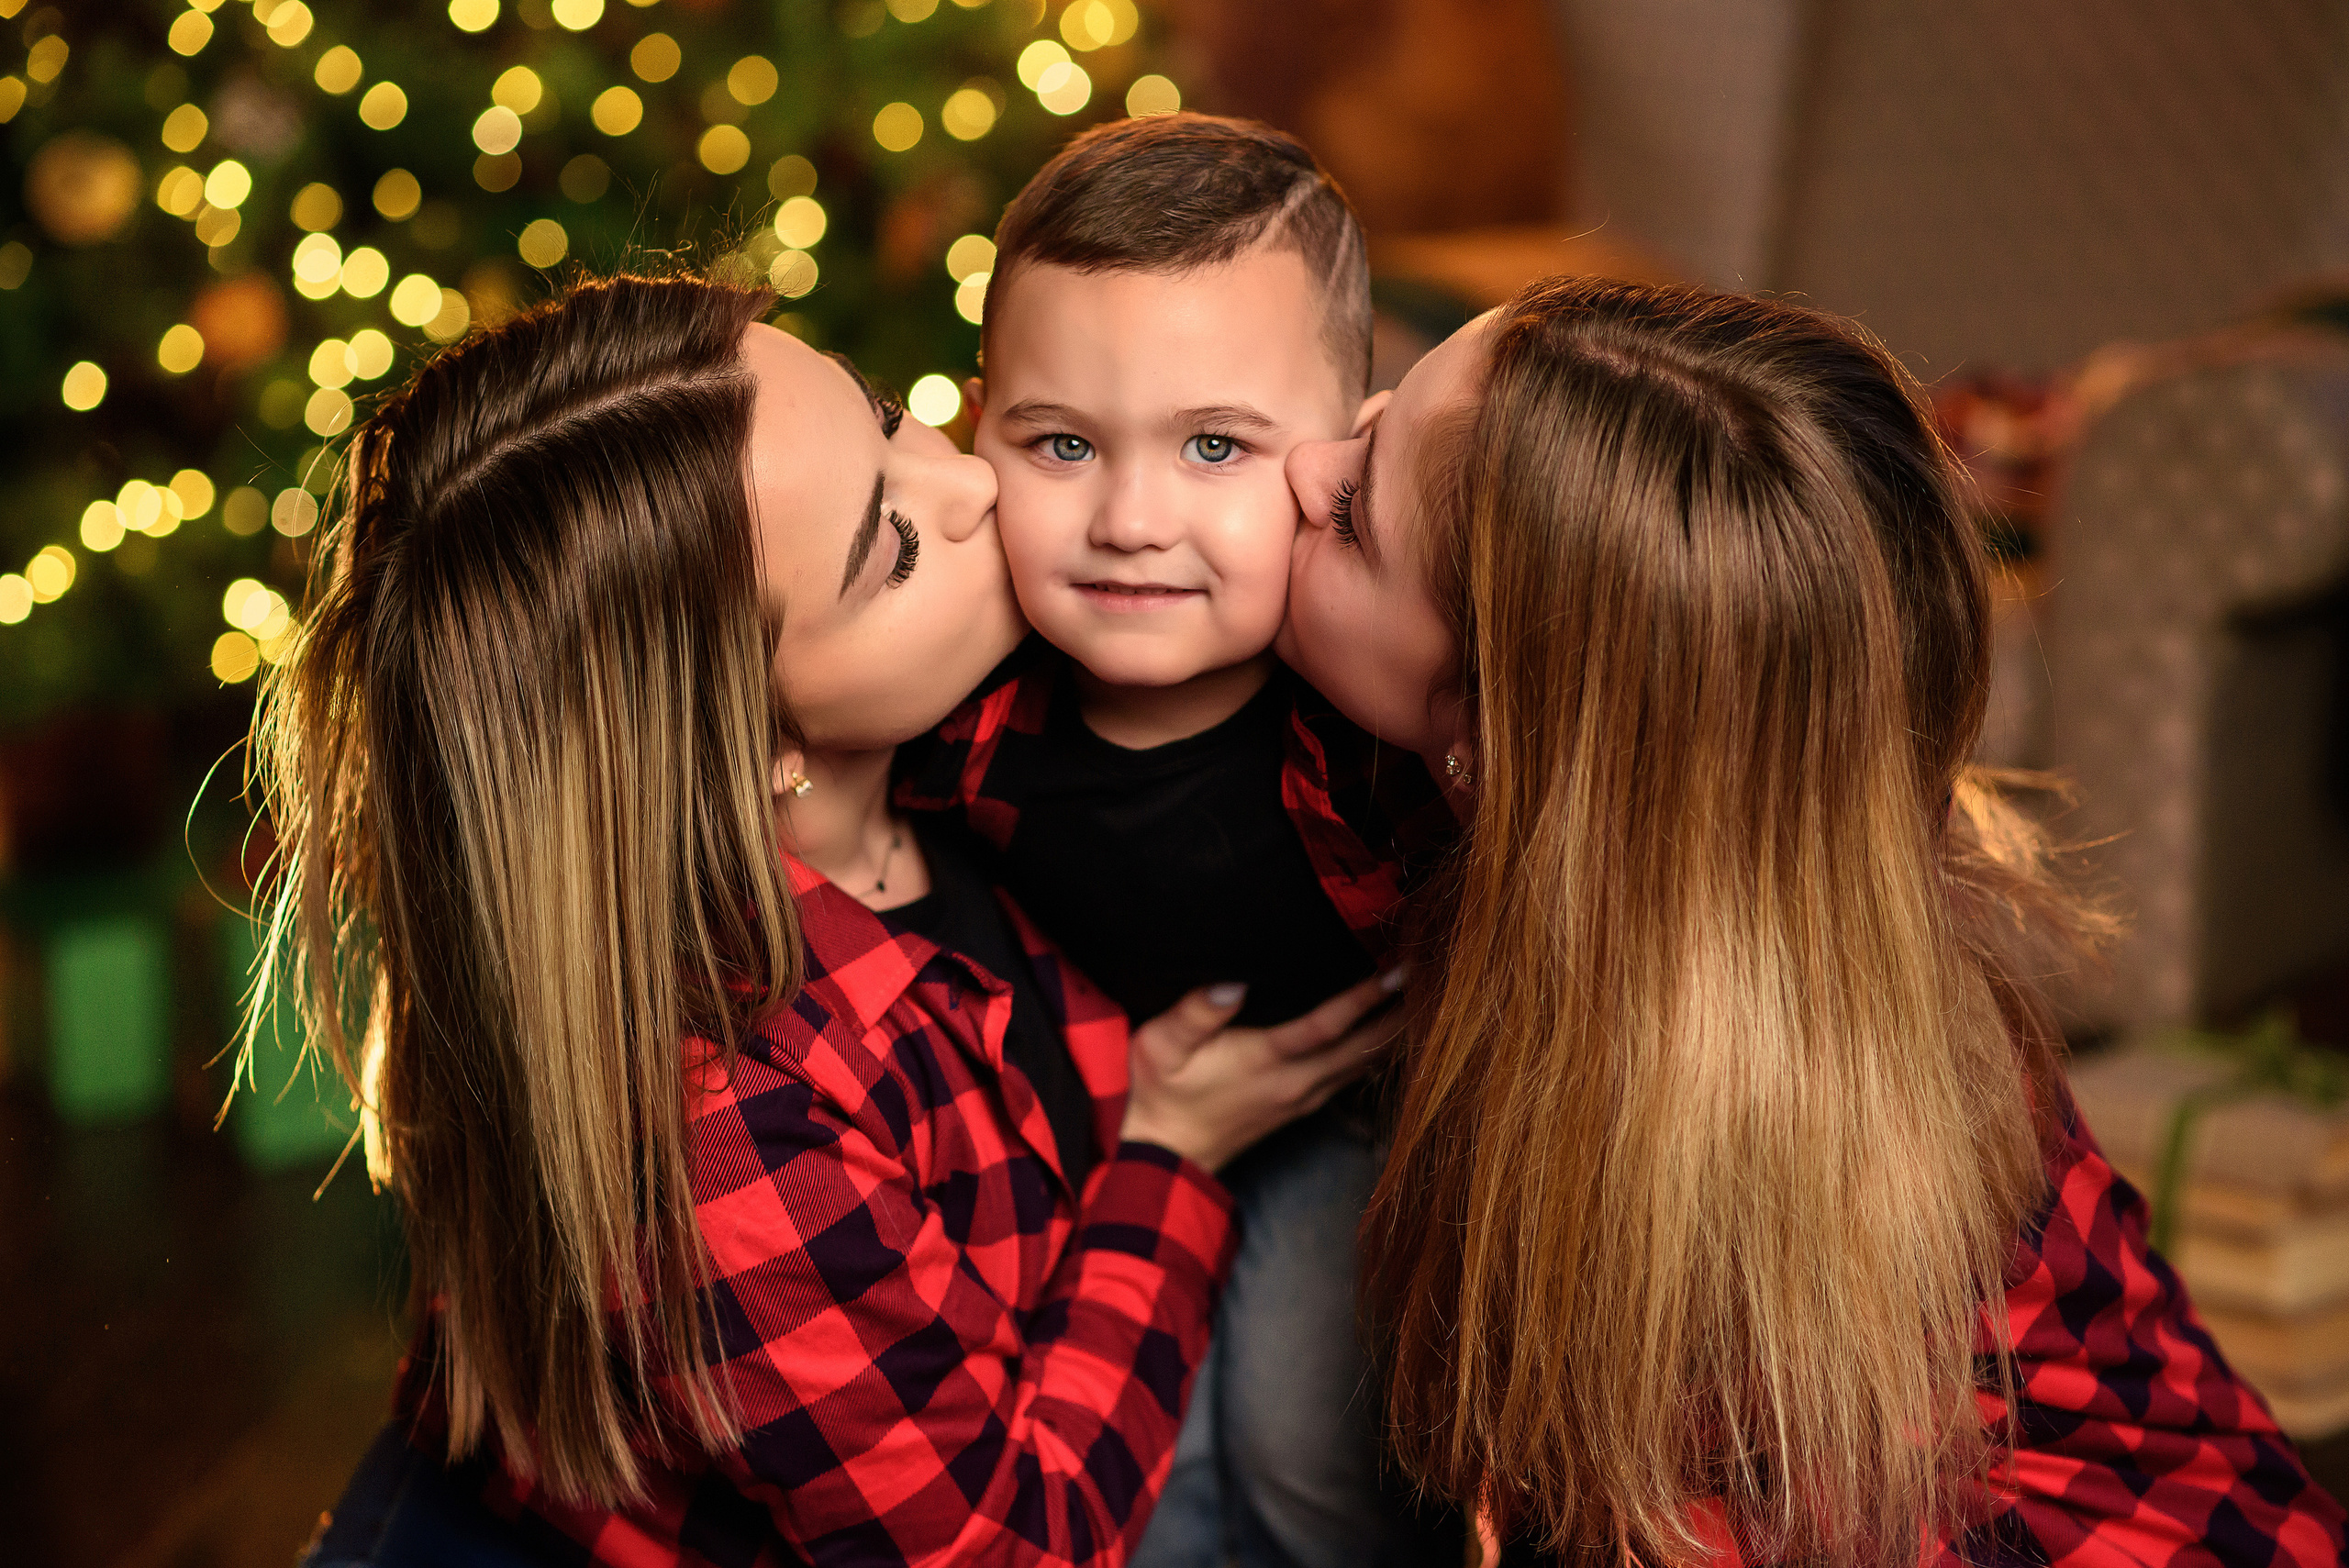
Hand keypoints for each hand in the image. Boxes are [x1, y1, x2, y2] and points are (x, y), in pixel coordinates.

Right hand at [1119, 969, 1405, 1172]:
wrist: (1163, 1153)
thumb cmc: (1159, 1092)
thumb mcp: (1161, 1045)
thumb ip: (1197, 1012)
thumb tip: (1233, 981)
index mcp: (1265, 1061)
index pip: (1328, 1025)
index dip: (1366, 997)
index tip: (1399, 970)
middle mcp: (1295, 1082)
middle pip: (1363, 1046)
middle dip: (1400, 1012)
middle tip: (1436, 976)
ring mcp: (1303, 1098)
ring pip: (1365, 1064)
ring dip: (1396, 1034)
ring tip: (1428, 999)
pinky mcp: (1302, 1106)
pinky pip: (1354, 1076)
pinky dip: (1378, 1053)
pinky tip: (1394, 1038)